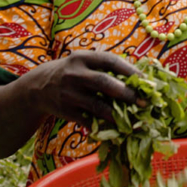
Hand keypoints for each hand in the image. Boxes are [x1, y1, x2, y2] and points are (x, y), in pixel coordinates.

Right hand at [18, 51, 143, 125]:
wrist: (39, 87)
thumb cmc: (73, 73)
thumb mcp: (84, 63)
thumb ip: (107, 68)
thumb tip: (142, 79)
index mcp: (83, 58)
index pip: (110, 61)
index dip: (131, 70)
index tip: (147, 80)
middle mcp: (74, 74)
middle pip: (104, 83)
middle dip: (126, 94)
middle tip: (144, 102)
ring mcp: (69, 94)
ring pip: (97, 106)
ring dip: (118, 114)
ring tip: (134, 120)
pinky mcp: (66, 111)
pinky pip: (89, 121)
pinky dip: (104, 126)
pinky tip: (118, 129)